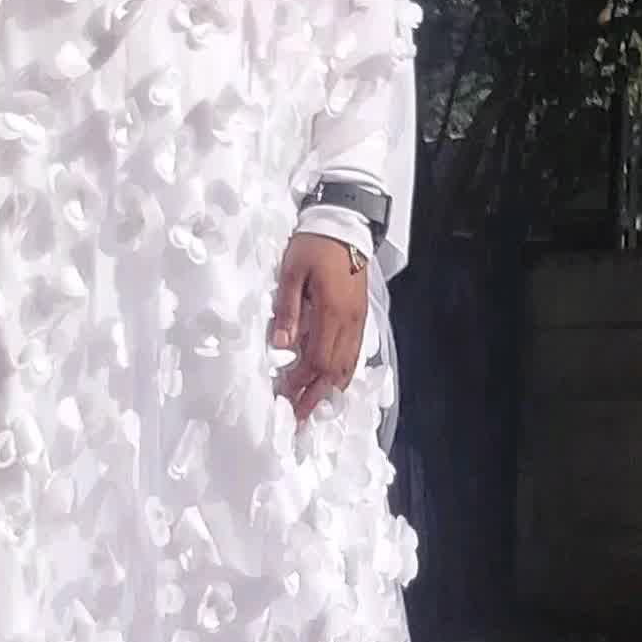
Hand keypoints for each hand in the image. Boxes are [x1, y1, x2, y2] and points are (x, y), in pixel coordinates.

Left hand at [270, 230, 368, 422]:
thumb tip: (281, 344)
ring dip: (330, 388)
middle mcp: (348, 321)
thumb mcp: (292, 272)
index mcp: (330, 311)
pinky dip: (343, 372)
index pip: (315, 359)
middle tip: (300, 416)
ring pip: (348, 365)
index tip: (284, 397)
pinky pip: (355, 352)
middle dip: (315, 395)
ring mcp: (358, 319)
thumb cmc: (314, 245)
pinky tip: (334, 381)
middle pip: (334, 370)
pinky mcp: (361, 315)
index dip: (300, 382)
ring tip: (316, 406)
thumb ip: (288, 309)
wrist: (345, 224)